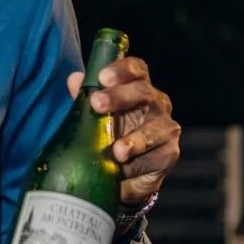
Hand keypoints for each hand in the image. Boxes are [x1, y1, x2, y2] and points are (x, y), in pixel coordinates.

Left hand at [67, 56, 179, 205]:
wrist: (123, 175)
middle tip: (97, 104)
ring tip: (117, 151)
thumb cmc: (110, 135)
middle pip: (143, 92)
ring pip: (153, 128)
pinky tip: (123, 168)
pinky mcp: (169, 153)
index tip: (102, 77)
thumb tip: (74, 79)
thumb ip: (85, 97)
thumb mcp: (94, 116)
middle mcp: (156, 102)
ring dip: (134, 139)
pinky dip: (137, 164)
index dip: (121, 69)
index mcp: (138, 87)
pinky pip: (155, 156)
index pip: (136, 69)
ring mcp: (165, 127)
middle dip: (119, 96)